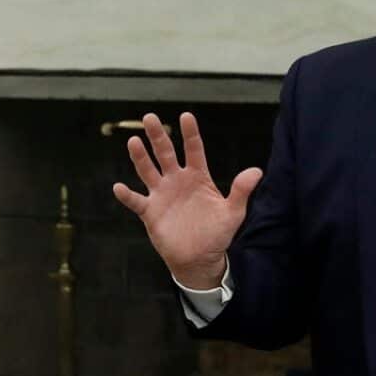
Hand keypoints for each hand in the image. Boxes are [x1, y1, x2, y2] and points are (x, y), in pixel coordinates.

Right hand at [112, 112, 262, 289]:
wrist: (200, 259)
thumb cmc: (217, 234)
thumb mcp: (233, 212)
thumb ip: (241, 191)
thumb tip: (257, 170)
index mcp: (197, 177)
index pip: (193, 149)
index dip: (190, 133)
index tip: (186, 116)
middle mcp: (177, 180)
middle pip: (165, 153)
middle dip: (158, 135)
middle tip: (150, 117)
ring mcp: (162, 195)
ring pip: (148, 170)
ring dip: (140, 157)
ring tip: (134, 141)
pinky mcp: (150, 212)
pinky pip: (136, 201)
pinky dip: (127, 195)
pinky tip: (119, 187)